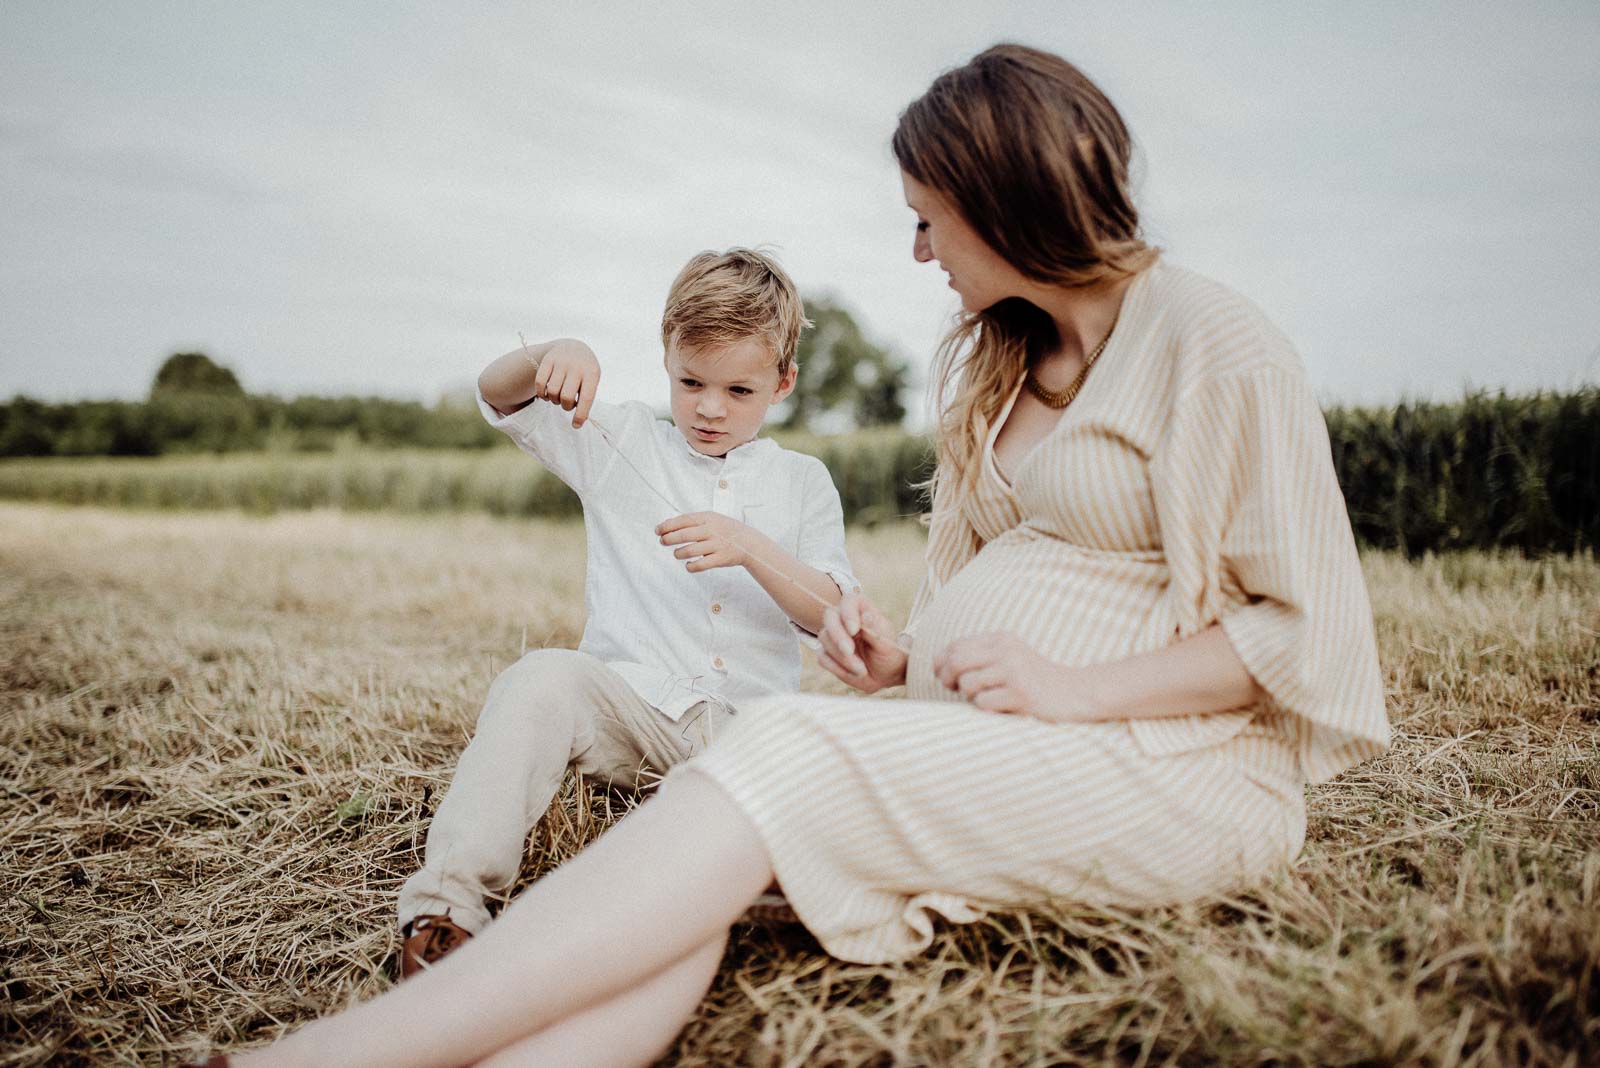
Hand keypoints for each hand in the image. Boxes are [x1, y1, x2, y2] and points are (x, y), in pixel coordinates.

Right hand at [532, 339, 600, 427]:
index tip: (576, 425)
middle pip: (566, 397)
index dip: (580, 415)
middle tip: (567, 405)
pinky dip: (542, 393)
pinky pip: (540, 383)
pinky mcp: (548, 360)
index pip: (586, 398)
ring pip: (552, 391)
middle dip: (565, 406)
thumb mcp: (592, 380)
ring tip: (558, 398)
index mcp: (592, 373)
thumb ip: (586, 397)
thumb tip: (579, 420)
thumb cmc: (585, 372)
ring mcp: (561, 362)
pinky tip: (547, 394)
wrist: (573, 347)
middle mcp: (576, 366)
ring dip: (554, 400)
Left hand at [656, 512, 751, 572]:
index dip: (668, 525)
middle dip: (669, 539)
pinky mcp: (720, 559)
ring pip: (689, 551)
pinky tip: (689, 564)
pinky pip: (700, 565)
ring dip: (678, 553)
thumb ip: (691, 521)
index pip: (684, 520)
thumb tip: (666, 525)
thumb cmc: (724, 530)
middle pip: (684, 535)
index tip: (658, 531)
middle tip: (663, 542)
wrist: (749, 543)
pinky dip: (690, 566)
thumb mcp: (711, 519)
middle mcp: (712, 531)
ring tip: (677, 554)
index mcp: (708, 518)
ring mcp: (717, 545)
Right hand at [818, 592, 908, 693]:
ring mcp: (833, 635)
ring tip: (862, 670)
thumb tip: (866, 616)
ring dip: (843, 657)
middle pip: (829, 617)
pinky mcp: (826, 652)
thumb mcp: (887, 645)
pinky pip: (822, 657)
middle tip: (849, 651)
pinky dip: (837, 668)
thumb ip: (875, 631)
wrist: (884, 675)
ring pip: (825, 639)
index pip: (849, 601)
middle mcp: (844, 619)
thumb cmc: (888, 654)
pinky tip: (854, 672)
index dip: (848, 613)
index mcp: (861, 609)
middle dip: (837, 635)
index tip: (854, 630)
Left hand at [932, 632, 1096, 720]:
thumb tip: (938, 665)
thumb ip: (978, 656)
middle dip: (946, 678)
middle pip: (956, 661)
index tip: (943, 676)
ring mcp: (1014, 672)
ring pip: (968, 684)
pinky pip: (983, 703)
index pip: (955, 645)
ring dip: (970, 696)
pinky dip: (986, 708)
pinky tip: (1001, 706)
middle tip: (954, 689)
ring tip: (987, 697)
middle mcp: (1006, 650)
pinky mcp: (1021, 694)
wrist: (1076, 693)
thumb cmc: (1035, 679)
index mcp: (1001, 639)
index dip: (941, 662)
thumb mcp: (1009, 657)